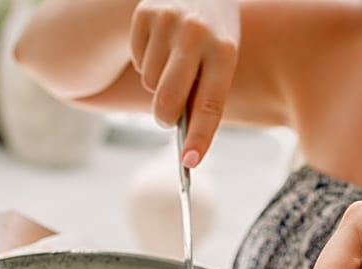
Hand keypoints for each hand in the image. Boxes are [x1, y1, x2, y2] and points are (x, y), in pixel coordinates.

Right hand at [130, 0, 239, 166]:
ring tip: (173, 61)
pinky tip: (161, 44)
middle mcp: (196, 35)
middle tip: (167, 119)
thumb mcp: (223, 56)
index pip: (210, 105)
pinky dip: (145, 61)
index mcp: (225, 50)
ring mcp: (167, 22)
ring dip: (157, 83)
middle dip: (164, 118)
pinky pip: (136, 60)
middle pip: (168, 100)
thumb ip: (205, 91)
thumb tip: (182, 134)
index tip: (190, 162)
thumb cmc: (215, 32)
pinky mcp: (144, 13)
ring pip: (149, 82)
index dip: (199, 137)